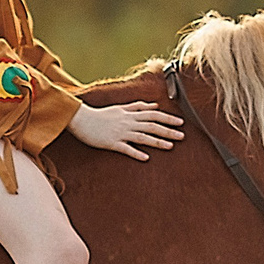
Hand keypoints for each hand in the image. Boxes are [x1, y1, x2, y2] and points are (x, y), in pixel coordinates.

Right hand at [67, 99, 182, 159]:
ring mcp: (120, 133)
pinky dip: (136, 153)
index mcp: (131, 114)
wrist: (81, 119)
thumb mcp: (120, 108)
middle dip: (168, 131)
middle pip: (152, 126)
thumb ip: (137, 106)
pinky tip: (146, 158)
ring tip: (171, 146)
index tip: (180, 122)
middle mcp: (128, 123)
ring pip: (142, 137)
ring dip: (157, 142)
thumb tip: (154, 106)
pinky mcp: (112, 143)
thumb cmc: (101, 115)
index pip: (154, 114)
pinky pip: (126, 149)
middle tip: (182, 136)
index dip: (168, 118)